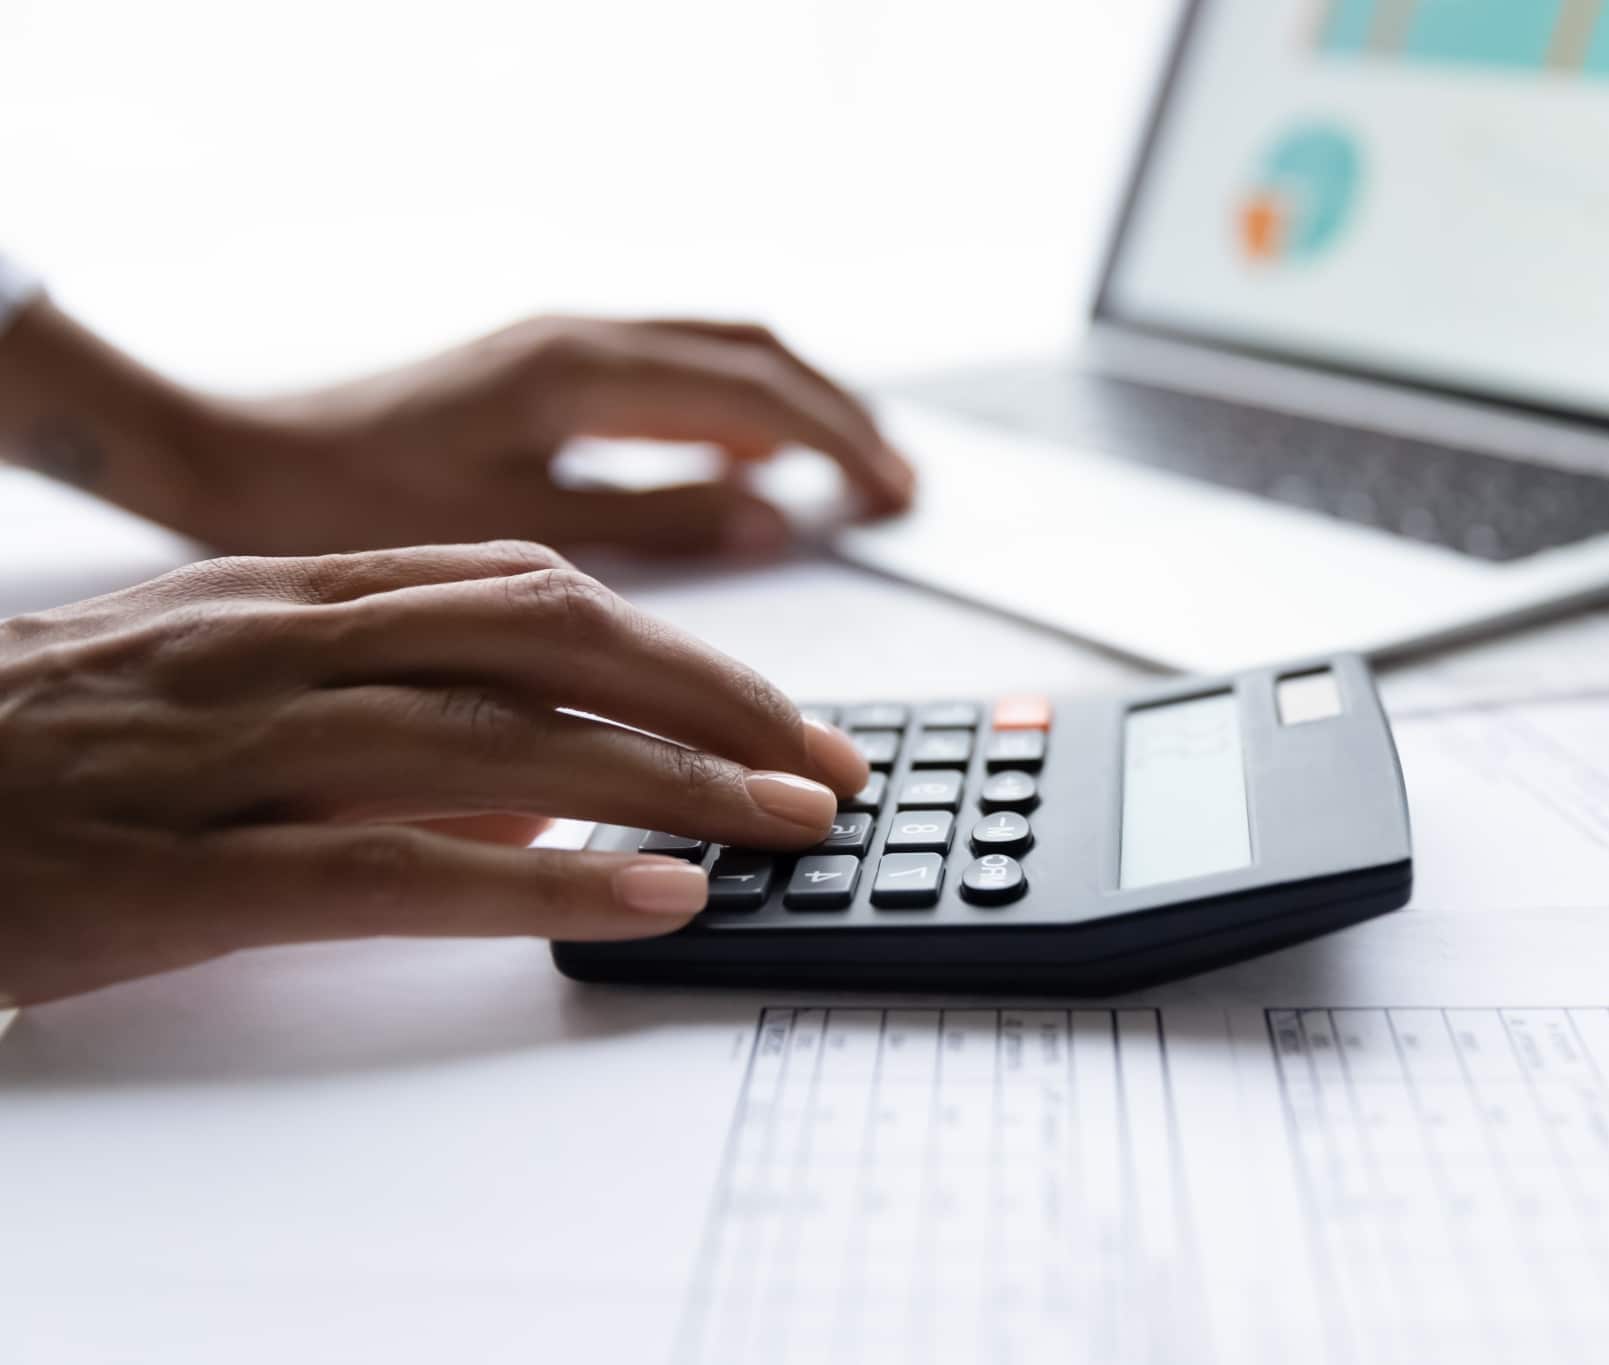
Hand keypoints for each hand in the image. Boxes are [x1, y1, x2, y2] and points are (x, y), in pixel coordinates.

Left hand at [0, 303, 913, 556]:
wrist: (234, 457)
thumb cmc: (346, 500)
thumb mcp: (511, 531)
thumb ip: (651, 523)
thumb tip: (770, 521)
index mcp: (581, 370)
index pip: (755, 394)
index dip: (840, 443)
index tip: (896, 495)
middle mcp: (582, 338)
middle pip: (756, 355)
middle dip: (838, 416)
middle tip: (897, 486)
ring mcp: (565, 346)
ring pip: (720, 356)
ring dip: (794, 409)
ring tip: (849, 473)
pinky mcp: (544, 370)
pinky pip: (674, 375)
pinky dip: (734, 414)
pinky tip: (744, 469)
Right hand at [0, 541, 870, 1006]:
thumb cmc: (39, 748)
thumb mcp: (223, 686)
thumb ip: (384, 705)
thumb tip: (548, 771)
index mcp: (295, 595)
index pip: (533, 593)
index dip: (679, 649)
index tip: (778, 711)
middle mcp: (284, 644)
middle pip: (552, 637)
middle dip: (717, 701)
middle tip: (830, 768)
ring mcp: (238, 747)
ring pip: (503, 735)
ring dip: (674, 781)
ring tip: (790, 830)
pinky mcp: (193, 867)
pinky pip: (403, 864)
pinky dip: (548, 875)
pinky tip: (655, 896)